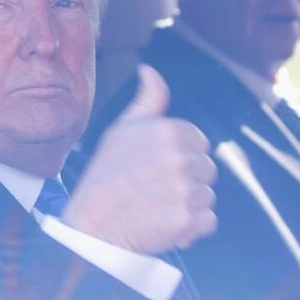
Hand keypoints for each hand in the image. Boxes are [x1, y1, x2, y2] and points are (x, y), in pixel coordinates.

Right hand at [63, 64, 217, 253]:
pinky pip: (208, 222)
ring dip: (189, 205)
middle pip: (207, 169)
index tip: (156, 168)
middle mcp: (179, 158)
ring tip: (158, 207)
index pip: (199, 142)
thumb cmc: (105, 176)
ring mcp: (184, 190)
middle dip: (187, 181)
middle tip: (155, 190)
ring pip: (208, 196)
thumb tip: (149, 70)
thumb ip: (147, 100)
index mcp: (168, 131)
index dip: (180, 156)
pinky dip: (192, 229)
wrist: (90, 227)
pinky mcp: (186, 221)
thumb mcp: (121, 130)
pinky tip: (166, 225)